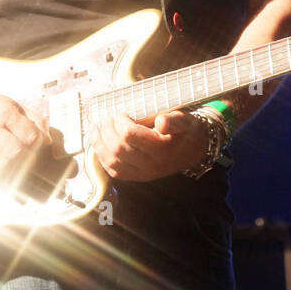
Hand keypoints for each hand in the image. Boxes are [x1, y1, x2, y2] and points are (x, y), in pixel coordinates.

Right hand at [0, 88, 50, 175]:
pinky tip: (11, 180)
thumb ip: (34, 119)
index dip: (38, 144)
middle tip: (35, 163)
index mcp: (5, 112)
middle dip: (28, 159)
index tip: (40, 147)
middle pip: (16, 151)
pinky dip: (3, 178)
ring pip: (3, 163)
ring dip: (16, 170)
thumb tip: (49, 141)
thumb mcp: (13, 104)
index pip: (29, 134)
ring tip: (25, 173)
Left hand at [91, 110, 208, 181]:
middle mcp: (151, 165)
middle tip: (105, 118)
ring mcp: (144, 173)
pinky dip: (102, 158)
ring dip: (99, 144)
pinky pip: (115, 171)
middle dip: (106, 130)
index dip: (119, 122)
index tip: (120, 112)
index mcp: (161, 149)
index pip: (130, 136)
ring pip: (112, 162)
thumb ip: (174, 120)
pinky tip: (99, 145)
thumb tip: (161, 122)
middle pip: (118, 148)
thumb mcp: (185, 120)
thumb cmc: (187, 131)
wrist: (195, 150)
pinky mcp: (138, 177)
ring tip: (95, 129)